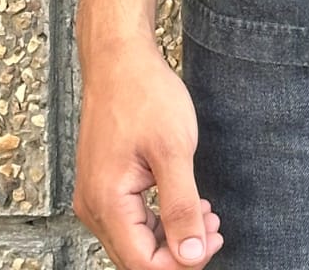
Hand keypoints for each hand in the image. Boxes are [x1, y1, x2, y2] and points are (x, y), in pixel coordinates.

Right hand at [73, 34, 224, 267]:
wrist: (120, 59)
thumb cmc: (144, 94)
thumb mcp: (174, 149)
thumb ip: (181, 206)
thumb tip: (190, 255)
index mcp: (107, 203)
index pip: (144, 264)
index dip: (182, 261)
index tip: (214, 236)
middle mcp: (94, 207)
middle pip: (137, 259)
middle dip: (179, 250)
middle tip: (214, 225)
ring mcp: (95, 196)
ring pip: (135, 242)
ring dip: (171, 236)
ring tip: (205, 211)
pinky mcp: (102, 185)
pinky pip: (130, 221)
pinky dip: (159, 220)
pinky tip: (185, 202)